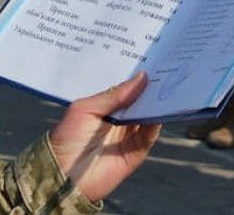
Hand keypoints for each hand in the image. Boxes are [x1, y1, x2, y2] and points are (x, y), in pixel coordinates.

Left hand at [49, 72, 160, 202]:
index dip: (137, 76)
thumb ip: (114, 95)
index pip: (126, 88)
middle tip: (167, 65)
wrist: (64, 176)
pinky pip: (150, 134)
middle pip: (140, 99)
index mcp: (105, 106)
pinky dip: (157, 121)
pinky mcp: (137, 151)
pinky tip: (163, 107)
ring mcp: (129, 134)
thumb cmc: (67, 138)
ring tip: (169, 82)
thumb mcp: (86, 109)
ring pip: (148, 114)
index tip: (152, 57)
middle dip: (151, 86)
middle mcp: (119, 118)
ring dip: (158, 102)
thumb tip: (142, 76)